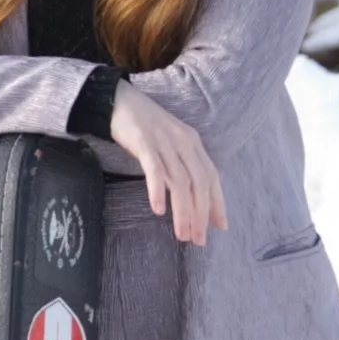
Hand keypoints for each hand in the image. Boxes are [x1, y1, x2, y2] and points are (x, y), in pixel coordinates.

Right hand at [110, 85, 226, 246]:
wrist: (118, 100)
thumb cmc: (144, 126)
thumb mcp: (170, 143)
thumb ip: (180, 165)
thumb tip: (189, 197)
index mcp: (192, 143)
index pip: (211, 176)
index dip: (217, 202)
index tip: (220, 226)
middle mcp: (183, 142)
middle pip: (199, 183)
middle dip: (201, 214)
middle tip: (198, 239)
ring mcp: (164, 142)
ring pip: (180, 181)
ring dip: (183, 211)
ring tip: (181, 233)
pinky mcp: (144, 142)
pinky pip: (154, 169)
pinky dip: (158, 190)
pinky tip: (158, 209)